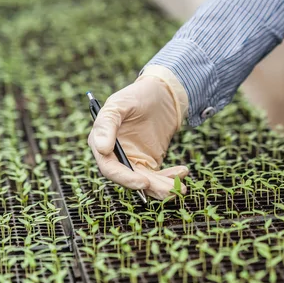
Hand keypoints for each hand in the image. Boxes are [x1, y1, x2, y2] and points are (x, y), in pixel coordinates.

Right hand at [88, 65, 189, 199]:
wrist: (161, 93)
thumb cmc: (137, 95)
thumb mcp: (120, 103)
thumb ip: (107, 123)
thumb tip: (101, 148)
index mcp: (102, 143)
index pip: (110, 168)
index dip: (125, 178)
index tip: (143, 182)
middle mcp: (116, 156)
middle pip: (130, 179)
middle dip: (151, 186)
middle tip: (170, 189)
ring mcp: (134, 160)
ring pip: (146, 182)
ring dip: (162, 187)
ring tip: (180, 187)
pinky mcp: (150, 162)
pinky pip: (158, 177)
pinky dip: (170, 178)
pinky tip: (183, 172)